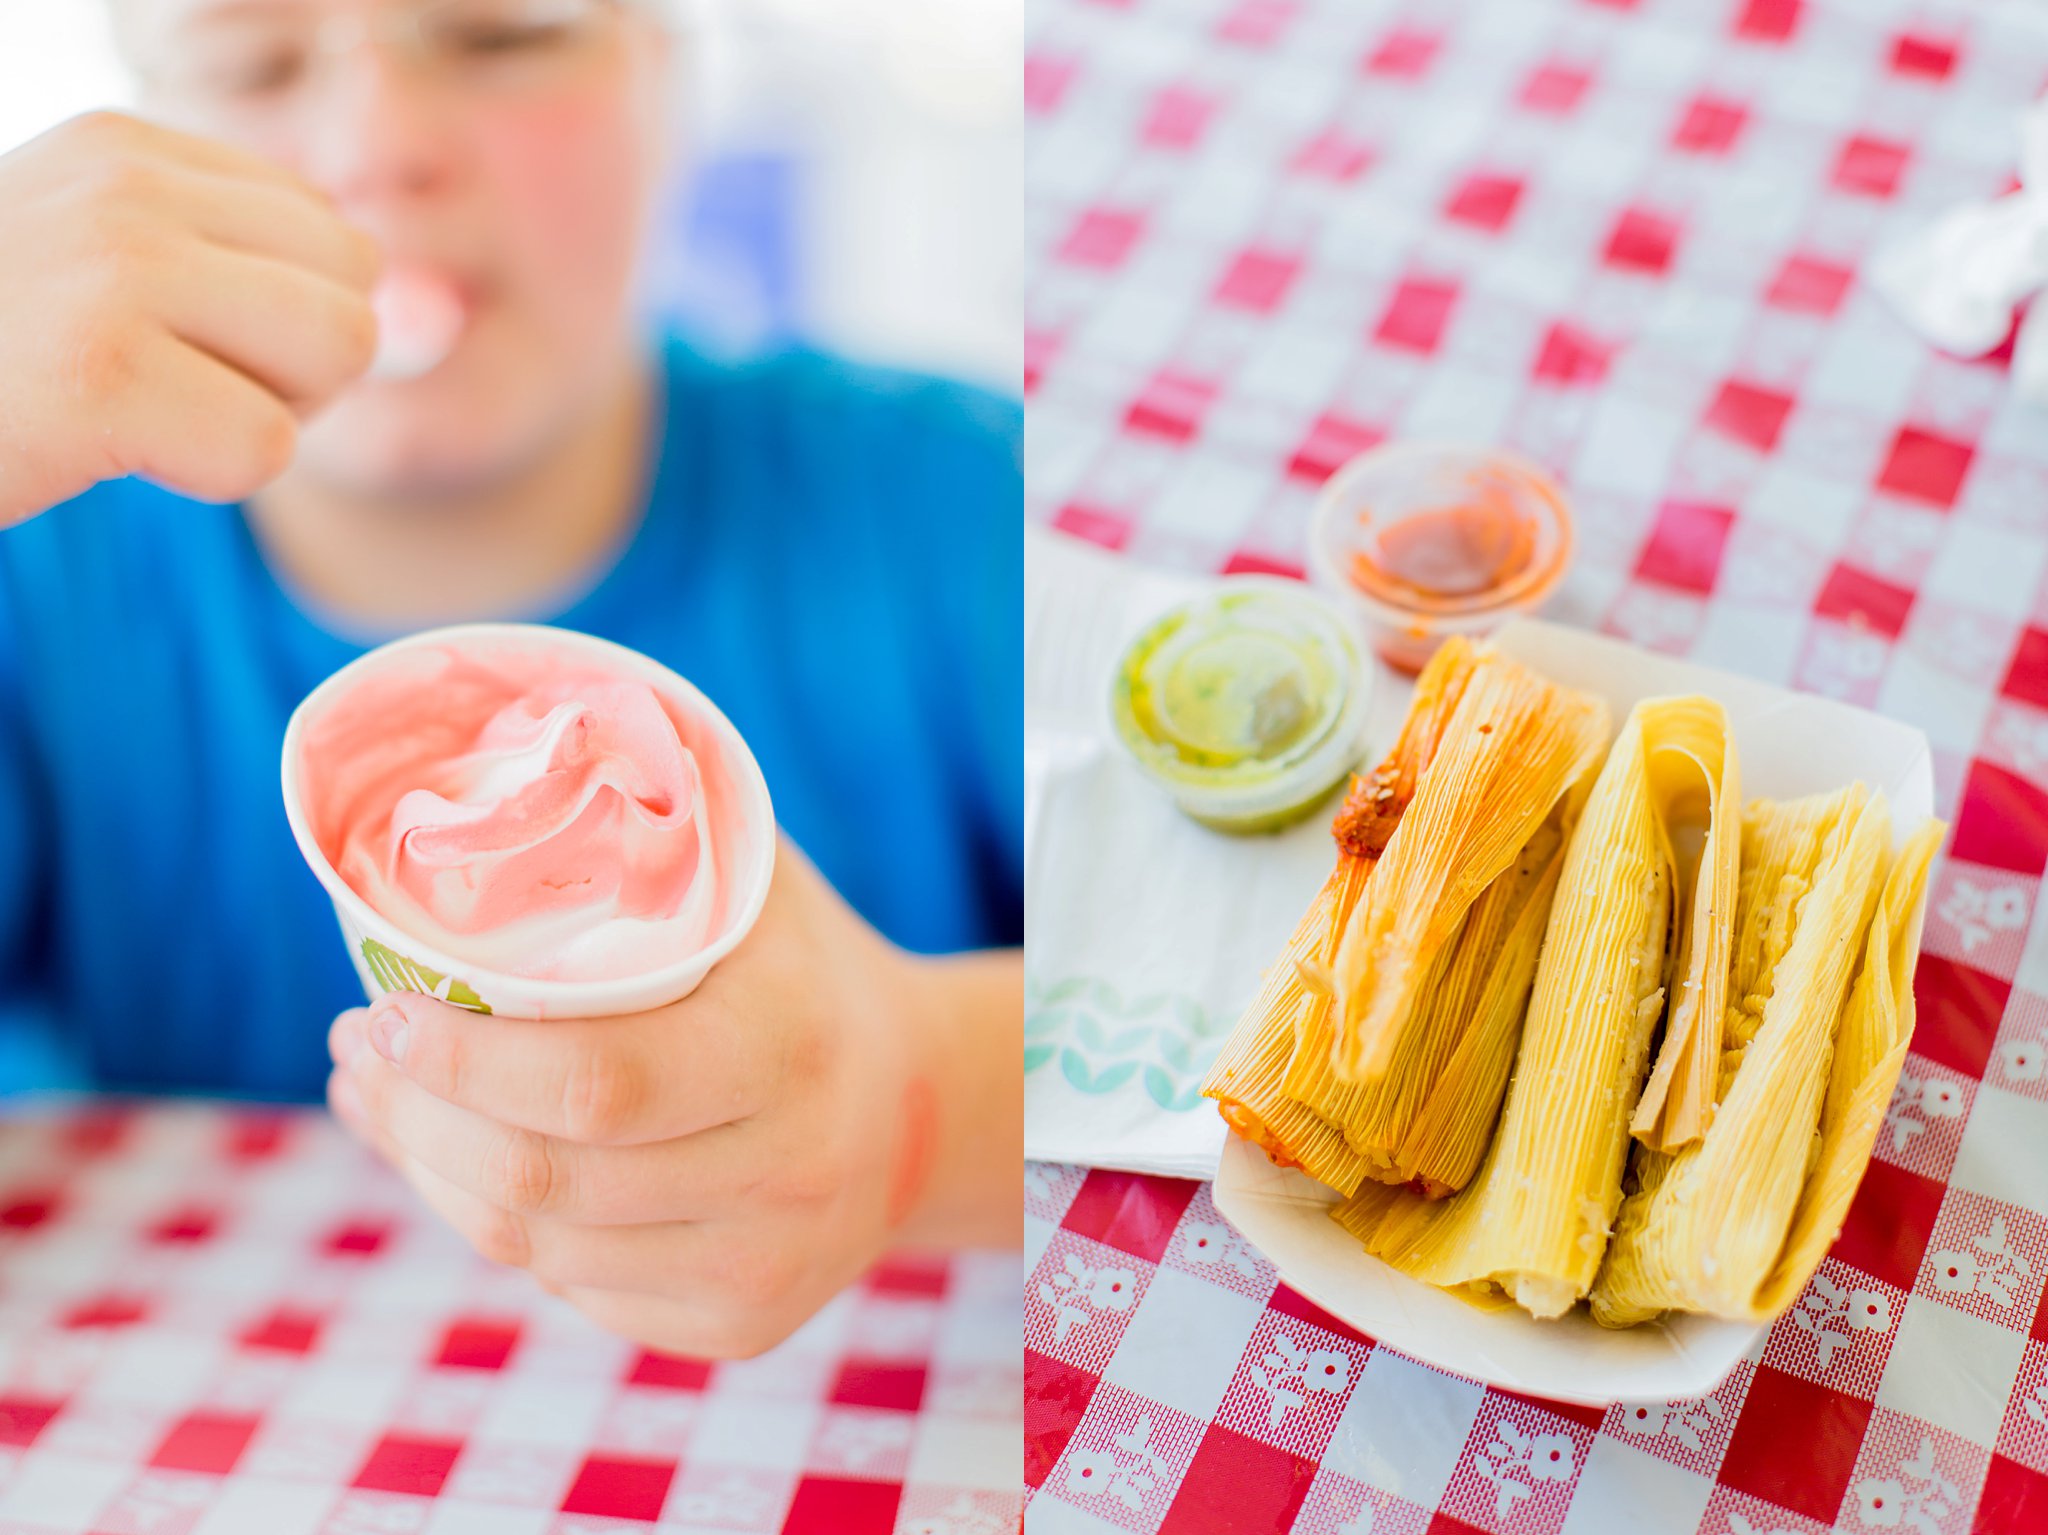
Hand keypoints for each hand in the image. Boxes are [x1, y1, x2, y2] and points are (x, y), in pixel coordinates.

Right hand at [0, 112, 378, 526]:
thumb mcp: (91, 266)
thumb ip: (227, 266)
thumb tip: (418, 316)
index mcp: (129, 149)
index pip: (331, 236)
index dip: (290, 323)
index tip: (185, 347)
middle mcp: (128, 187)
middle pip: (356, 295)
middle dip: (299, 374)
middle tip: (179, 395)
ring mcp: (114, 269)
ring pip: (335, 356)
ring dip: (261, 420)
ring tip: (148, 414)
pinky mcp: (100, 374)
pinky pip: (265, 449)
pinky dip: (206, 475)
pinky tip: (106, 446)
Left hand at [327, 841, 1020, 1358]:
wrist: (919, 1100)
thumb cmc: (799, 964)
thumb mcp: (750, 878)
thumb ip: (642, 825)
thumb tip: (479, 764)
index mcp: (789, 1045)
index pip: (594, 1085)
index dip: (461, 1061)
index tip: (378, 1009)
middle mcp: (789, 1171)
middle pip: (544, 1181)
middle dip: (414, 1117)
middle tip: (356, 1054)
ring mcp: (768, 1264)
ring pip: (539, 1249)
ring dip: (431, 1173)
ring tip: (380, 1101)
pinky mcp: (742, 1324)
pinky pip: (575, 1291)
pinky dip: (497, 1228)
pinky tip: (463, 1166)